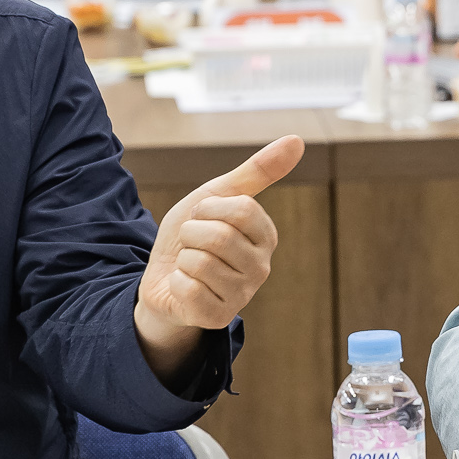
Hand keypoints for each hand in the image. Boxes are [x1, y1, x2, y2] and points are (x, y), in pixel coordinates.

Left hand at [134, 135, 304, 381]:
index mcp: (266, 236)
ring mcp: (241, 296)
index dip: (209, 208)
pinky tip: (184, 287)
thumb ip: (256, 171)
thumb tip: (297, 140)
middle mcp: (261, 268)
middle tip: (192, 243)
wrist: (161, 277)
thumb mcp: (217, 196)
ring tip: (188, 264)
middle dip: (192, 234)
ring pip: (201, 263)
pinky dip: (176, 282)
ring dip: (183, 258)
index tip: (203, 216)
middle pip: (220, 237)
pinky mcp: (217, 318)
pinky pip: (188, 288)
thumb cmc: (193, 236)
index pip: (243, 210)